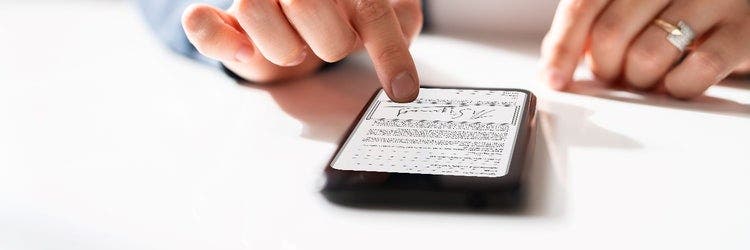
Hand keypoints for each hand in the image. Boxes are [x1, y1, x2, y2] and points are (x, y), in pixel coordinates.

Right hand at [181, 0, 422, 101]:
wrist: (294, 11)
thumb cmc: (339, 10)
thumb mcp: (380, 10)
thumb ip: (398, 23)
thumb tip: (402, 65)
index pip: (369, 8)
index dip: (388, 51)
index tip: (402, 89)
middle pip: (307, 3)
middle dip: (331, 42)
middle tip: (333, 45)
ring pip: (255, 9)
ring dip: (284, 47)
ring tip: (297, 48)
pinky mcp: (223, 21)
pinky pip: (202, 24)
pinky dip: (218, 39)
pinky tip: (246, 51)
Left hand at [541, 0, 749, 98]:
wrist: (743, 11)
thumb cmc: (682, 9)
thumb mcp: (633, 6)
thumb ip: (593, 24)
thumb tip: (552, 66)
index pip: (581, 4)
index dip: (562, 46)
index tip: (553, 79)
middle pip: (609, 34)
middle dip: (605, 67)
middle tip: (617, 72)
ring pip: (646, 56)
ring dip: (640, 80)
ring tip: (651, 74)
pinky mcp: (743, 31)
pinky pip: (694, 73)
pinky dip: (677, 88)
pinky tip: (679, 80)